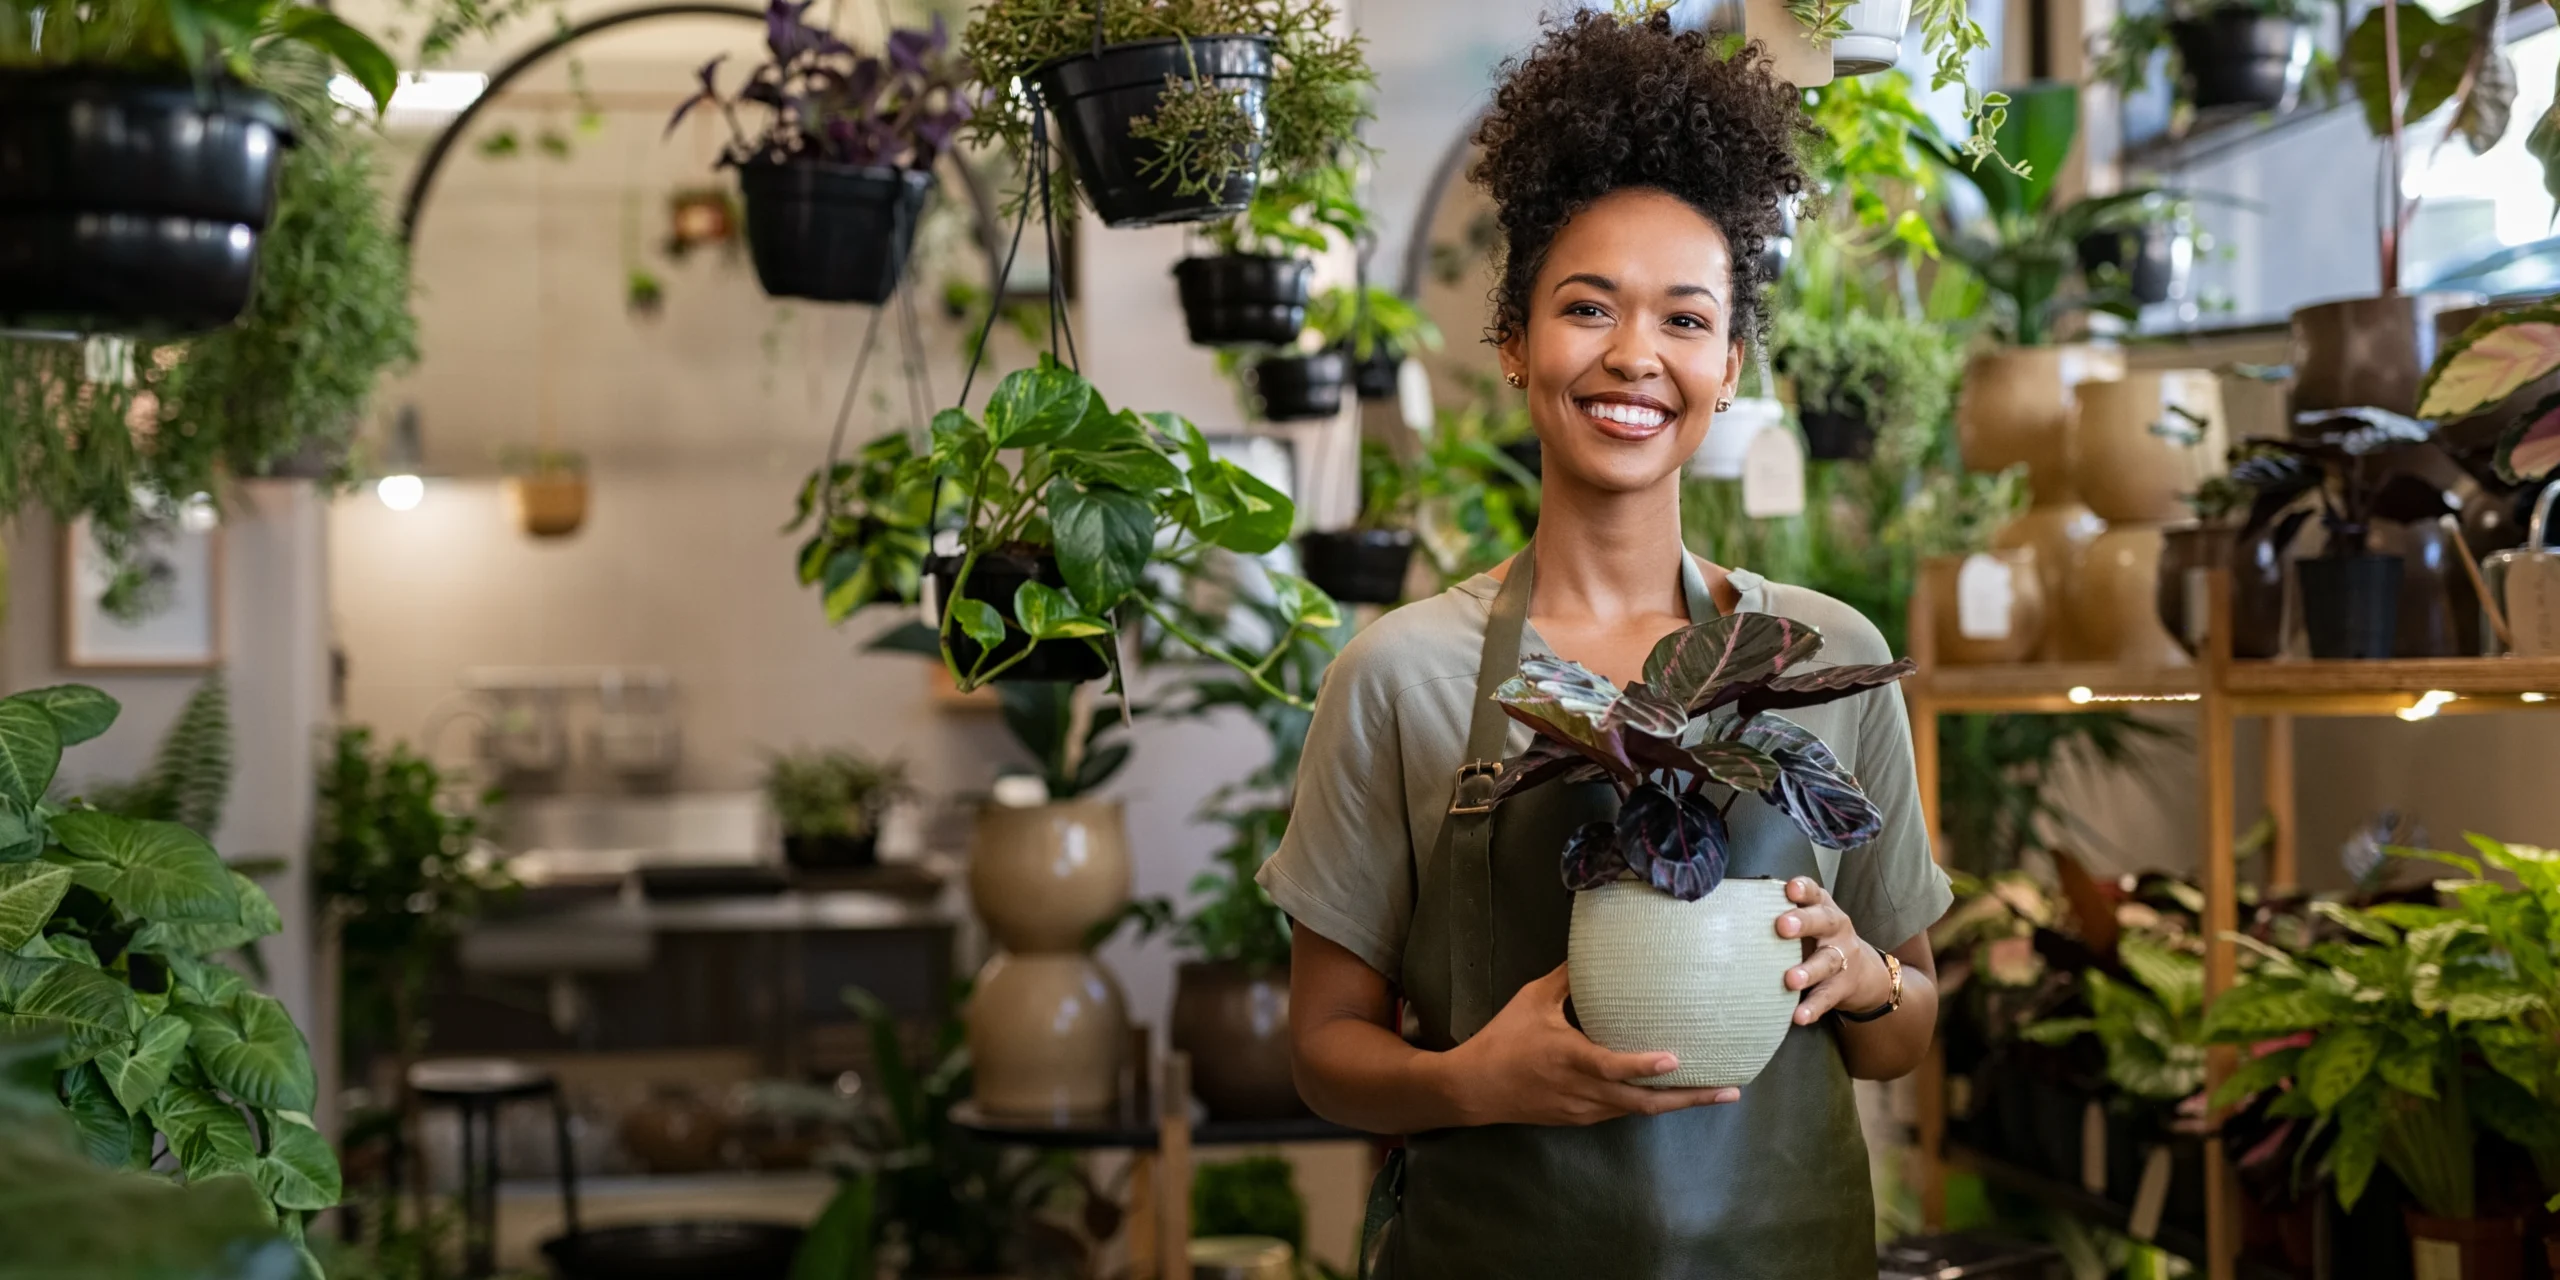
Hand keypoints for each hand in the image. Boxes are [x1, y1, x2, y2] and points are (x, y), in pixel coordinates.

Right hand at [1439, 963, 1740, 1126]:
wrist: (1475, 1088)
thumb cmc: (1504, 1039)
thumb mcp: (1532, 1000)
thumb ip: (1567, 978)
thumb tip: (1595, 950)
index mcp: (1569, 1058)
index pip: (1612, 1066)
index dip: (1642, 1066)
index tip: (1674, 1060)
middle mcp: (1583, 1090)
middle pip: (1644, 1102)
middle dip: (1689, 1098)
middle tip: (1728, 1089)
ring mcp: (1585, 1109)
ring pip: (1638, 1110)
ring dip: (1677, 1103)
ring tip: (1716, 1092)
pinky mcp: (1582, 1118)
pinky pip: (1623, 1111)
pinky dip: (1651, 1103)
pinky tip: (1671, 1093)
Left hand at [1776, 876, 1888, 1024]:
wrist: (1862, 973)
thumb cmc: (1818, 940)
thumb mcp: (1807, 922)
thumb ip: (1779, 914)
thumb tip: (1728, 913)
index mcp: (1822, 907)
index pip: (1814, 893)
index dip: (1803, 889)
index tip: (1790, 889)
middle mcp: (1836, 929)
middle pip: (1823, 921)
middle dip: (1803, 922)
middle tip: (1782, 926)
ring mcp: (1843, 957)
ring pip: (1827, 961)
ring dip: (1808, 971)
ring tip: (1791, 980)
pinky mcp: (1843, 986)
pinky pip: (1827, 996)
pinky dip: (1813, 1007)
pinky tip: (1799, 1016)